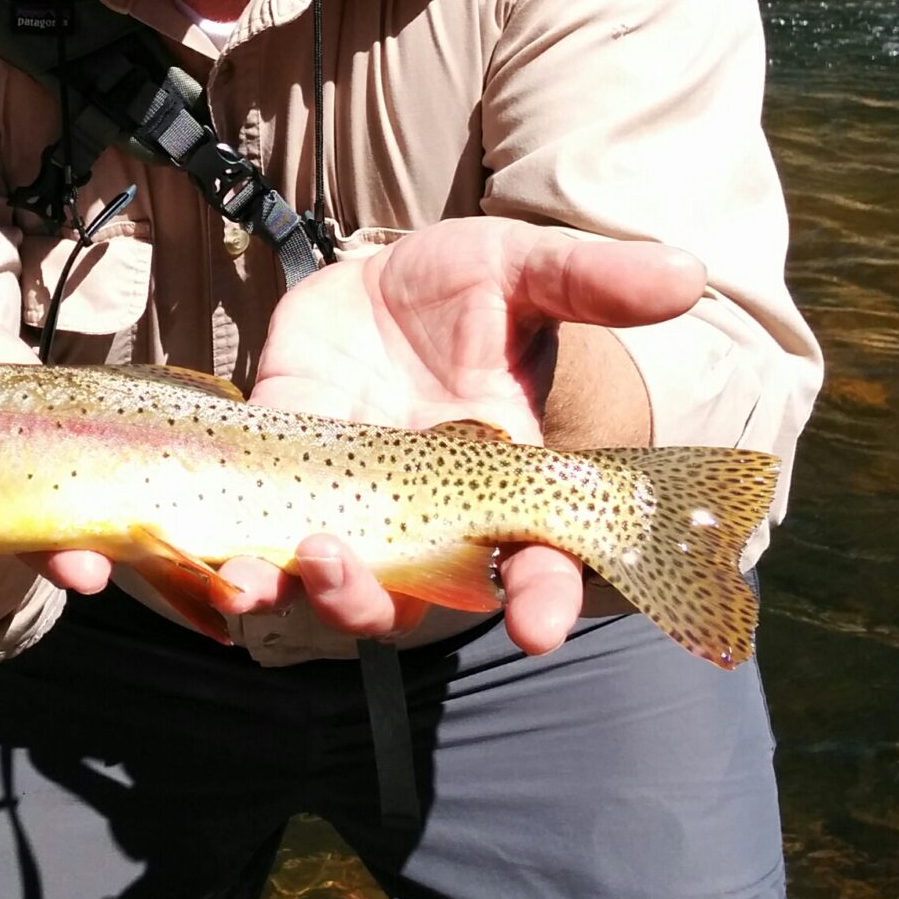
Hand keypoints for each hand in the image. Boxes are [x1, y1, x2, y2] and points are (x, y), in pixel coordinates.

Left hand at [213, 221, 704, 655]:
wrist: (380, 282)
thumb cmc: (467, 289)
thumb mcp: (524, 272)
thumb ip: (592, 280)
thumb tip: (687, 272)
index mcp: (503, 486)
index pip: (538, 566)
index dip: (542, 600)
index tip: (537, 627)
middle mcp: (428, 518)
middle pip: (417, 600)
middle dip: (381, 604)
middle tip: (352, 571)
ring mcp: (351, 507)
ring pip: (333, 587)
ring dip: (302, 593)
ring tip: (269, 574)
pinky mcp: (279, 479)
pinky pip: (255, 541)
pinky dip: (234, 564)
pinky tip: (211, 566)